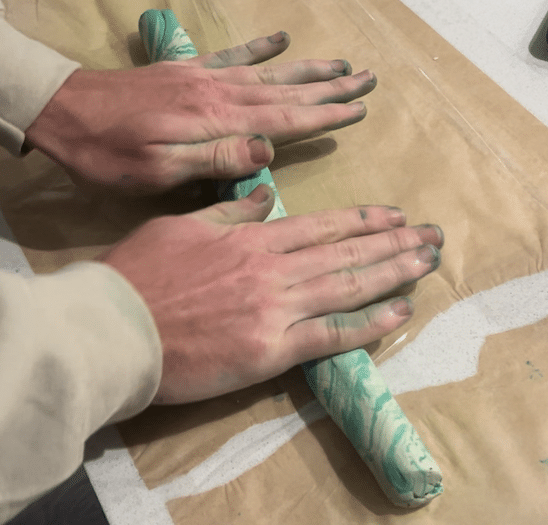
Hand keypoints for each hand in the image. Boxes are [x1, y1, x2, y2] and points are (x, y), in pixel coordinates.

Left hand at [25, 31, 375, 194]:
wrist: (63, 110)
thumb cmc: (109, 153)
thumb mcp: (157, 170)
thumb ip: (214, 158)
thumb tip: (268, 148)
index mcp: (218, 121)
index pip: (285, 119)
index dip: (324, 115)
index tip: (358, 109)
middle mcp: (220, 93)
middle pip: (287, 90)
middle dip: (329, 86)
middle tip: (367, 79)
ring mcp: (205, 78)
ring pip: (269, 72)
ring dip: (307, 68)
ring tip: (341, 63)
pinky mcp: (188, 71)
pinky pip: (232, 55)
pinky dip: (259, 46)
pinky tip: (280, 38)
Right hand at [100, 185, 443, 403]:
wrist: (115, 328)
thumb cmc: (141, 274)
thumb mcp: (183, 226)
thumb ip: (231, 212)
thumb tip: (267, 197)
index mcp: (252, 238)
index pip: (322, 225)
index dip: (363, 219)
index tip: (395, 216)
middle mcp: (274, 269)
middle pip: (346, 252)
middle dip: (394, 242)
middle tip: (432, 236)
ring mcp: (276, 309)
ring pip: (349, 287)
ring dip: (394, 273)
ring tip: (428, 262)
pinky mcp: (272, 351)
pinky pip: (331, 335)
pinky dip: (369, 324)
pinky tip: (400, 312)